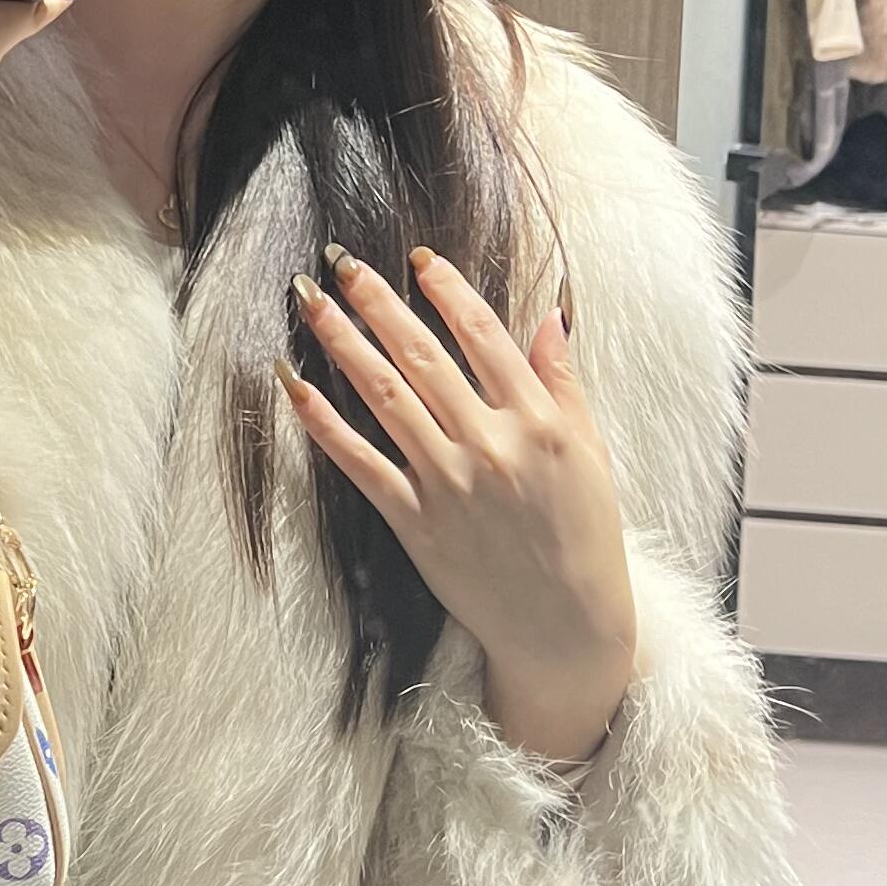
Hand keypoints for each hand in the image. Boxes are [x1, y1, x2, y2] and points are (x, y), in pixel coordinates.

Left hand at [280, 244, 636, 761]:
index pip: (483, 335)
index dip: (447, 290)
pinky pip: (360, 462)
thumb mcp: (591, 451)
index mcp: (537, 420)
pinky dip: (323, 422)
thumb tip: (550, 312)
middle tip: (341, 263)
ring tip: (309, 302)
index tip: (418, 258)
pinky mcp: (415, 522)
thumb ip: (563, 380)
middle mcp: (488, 444)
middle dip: (377, 303)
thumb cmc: (585, 535)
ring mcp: (447, 483)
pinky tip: (294, 384)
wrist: (566, 627)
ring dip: (342, 343)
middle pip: (422, 356)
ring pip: (384, 397)